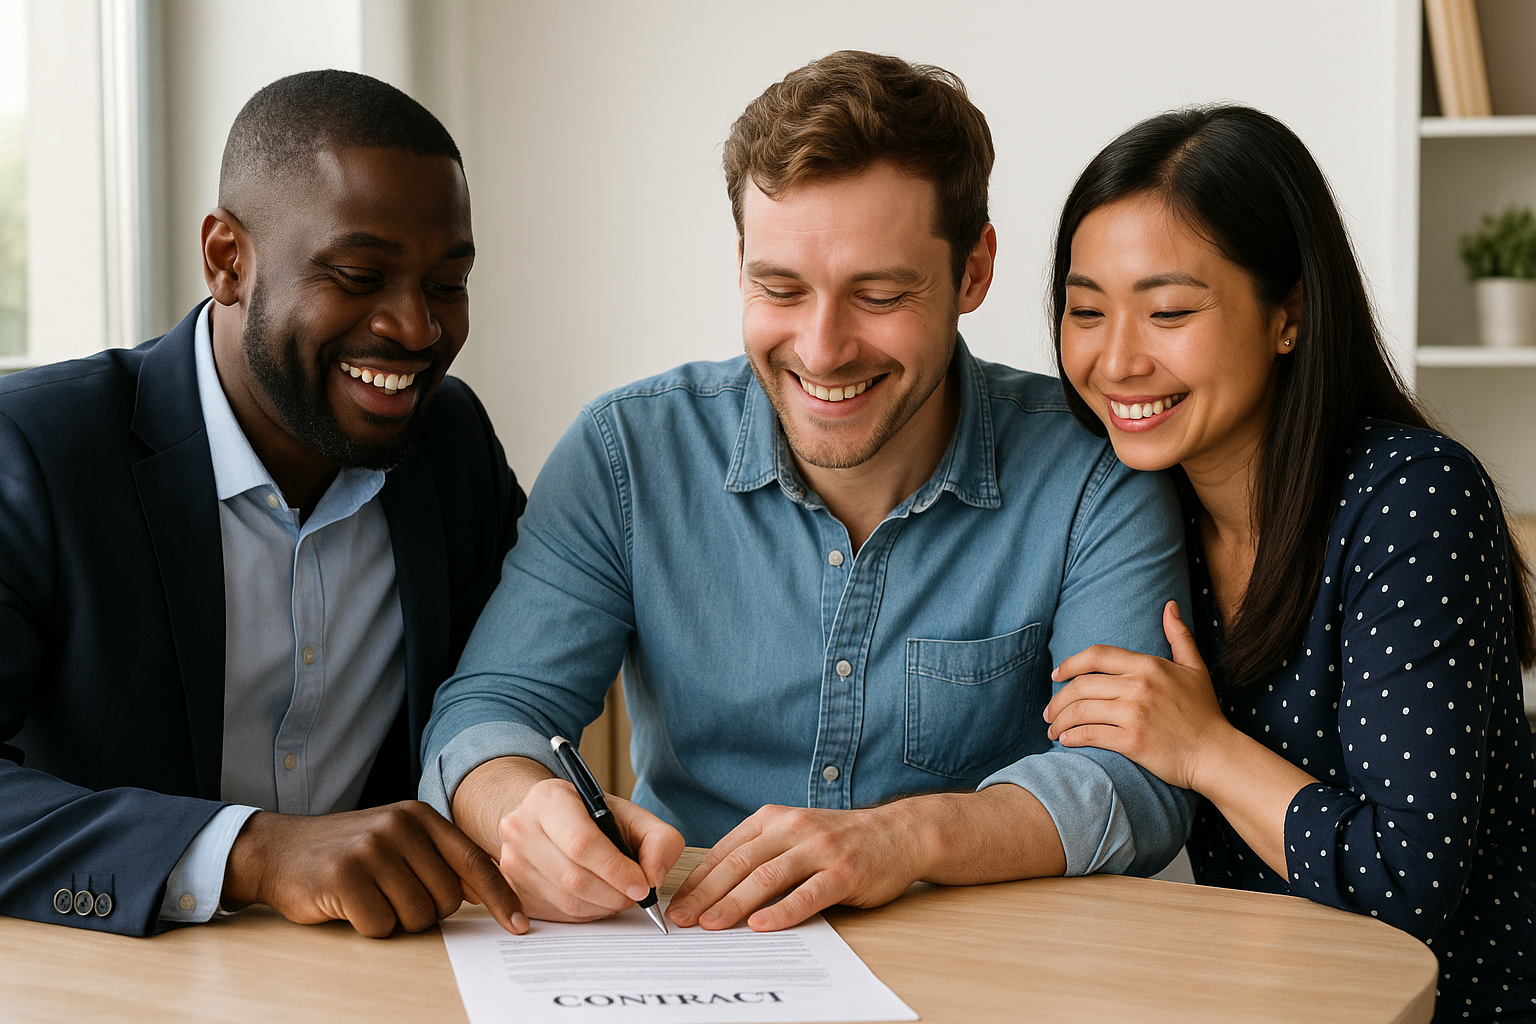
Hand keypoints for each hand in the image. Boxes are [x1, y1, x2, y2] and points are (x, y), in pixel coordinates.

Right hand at [222, 800, 526, 937]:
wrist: (280, 850)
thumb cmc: (349, 852)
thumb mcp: (399, 840)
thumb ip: (440, 859)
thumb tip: (490, 892)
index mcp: (421, 816)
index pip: (475, 862)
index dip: (501, 897)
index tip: (520, 925)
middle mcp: (400, 826)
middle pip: (447, 899)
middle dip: (425, 910)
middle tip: (393, 895)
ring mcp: (372, 848)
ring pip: (416, 917)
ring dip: (395, 920)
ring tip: (370, 896)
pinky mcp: (345, 876)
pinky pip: (381, 926)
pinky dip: (368, 926)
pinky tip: (349, 904)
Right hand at [489, 776, 683, 922]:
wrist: (548, 819)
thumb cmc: (593, 817)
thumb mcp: (632, 815)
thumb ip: (659, 840)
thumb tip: (653, 878)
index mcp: (549, 799)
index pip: (581, 843)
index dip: (616, 870)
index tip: (641, 886)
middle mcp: (521, 828)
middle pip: (573, 878)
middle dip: (614, 894)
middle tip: (635, 895)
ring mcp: (511, 861)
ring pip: (566, 900)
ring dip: (602, 906)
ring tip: (619, 894)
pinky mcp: (513, 889)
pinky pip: (557, 913)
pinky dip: (586, 913)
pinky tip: (597, 898)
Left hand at [666, 804, 920, 932]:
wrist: (897, 833)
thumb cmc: (838, 841)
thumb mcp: (794, 834)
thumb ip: (760, 853)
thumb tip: (713, 889)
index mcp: (773, 819)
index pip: (726, 851)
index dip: (698, 879)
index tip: (676, 903)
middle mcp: (793, 829)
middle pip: (740, 864)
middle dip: (706, 894)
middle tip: (682, 919)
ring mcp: (820, 849)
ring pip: (768, 877)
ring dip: (734, 903)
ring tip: (711, 925)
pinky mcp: (844, 871)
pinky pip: (808, 894)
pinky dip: (783, 911)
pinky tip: (762, 926)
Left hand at [1043, 600, 1230, 791]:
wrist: (1216, 754)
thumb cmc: (1204, 712)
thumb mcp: (1195, 668)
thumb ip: (1179, 636)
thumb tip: (1170, 605)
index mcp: (1148, 665)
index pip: (1096, 655)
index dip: (1069, 663)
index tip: (1056, 674)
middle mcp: (1138, 686)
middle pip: (1081, 685)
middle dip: (1057, 699)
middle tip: (1048, 711)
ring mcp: (1134, 713)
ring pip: (1081, 710)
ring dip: (1059, 721)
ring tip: (1052, 729)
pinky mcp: (1132, 741)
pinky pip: (1090, 735)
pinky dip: (1071, 738)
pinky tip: (1064, 741)